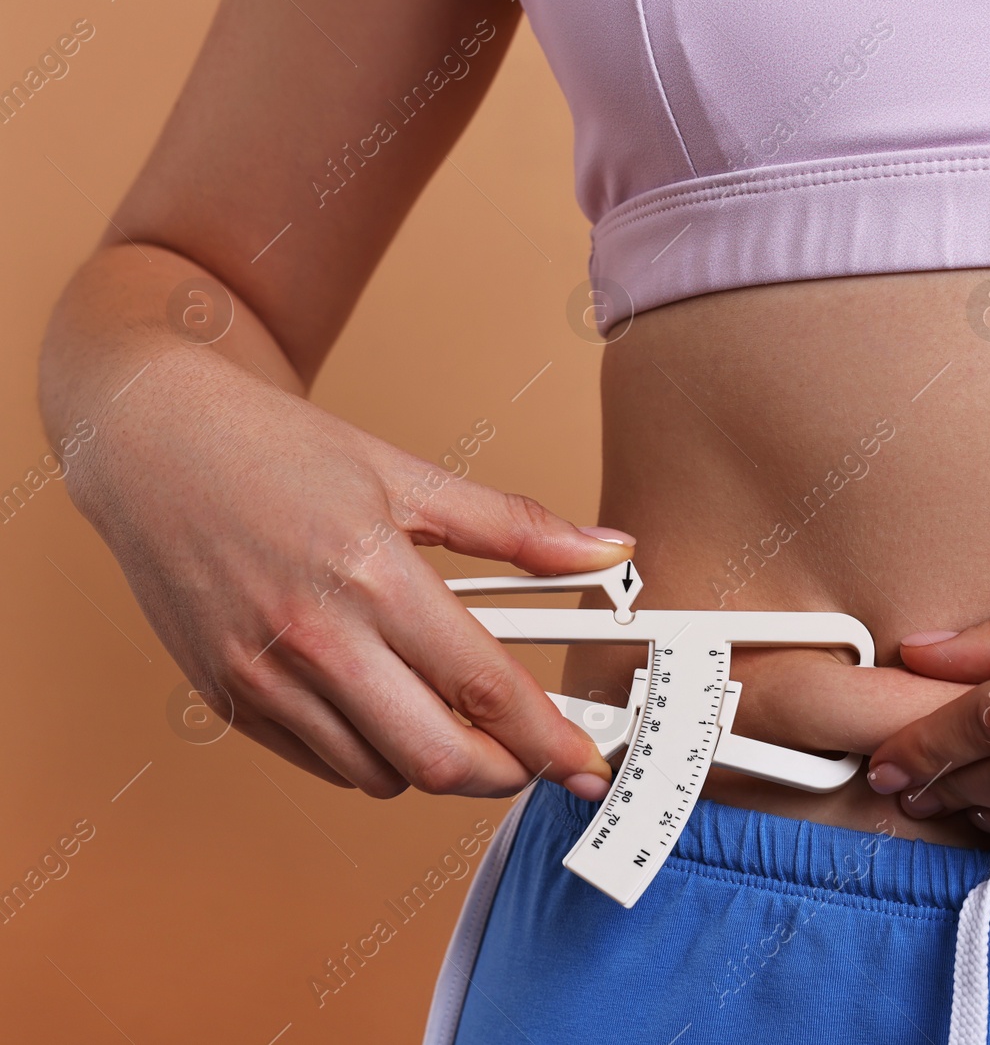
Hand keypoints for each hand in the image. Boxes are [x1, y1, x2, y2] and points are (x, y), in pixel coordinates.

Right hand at [71, 349, 631, 799]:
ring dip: (435, 764)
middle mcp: (315, 638)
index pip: (485, 688)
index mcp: (374, 576)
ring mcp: (262, 676)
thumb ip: (517, 527)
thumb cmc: (281, 450)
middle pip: (437, 760)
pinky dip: (371, 755)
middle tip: (531, 753)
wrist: (153, 440)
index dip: (549, 740)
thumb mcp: (410, 475)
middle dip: (503, 772)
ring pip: (380, 775)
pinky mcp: (227, 698)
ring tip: (454, 714)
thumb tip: (611, 549)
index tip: (588, 766)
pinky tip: (386, 705)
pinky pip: (321, 763)